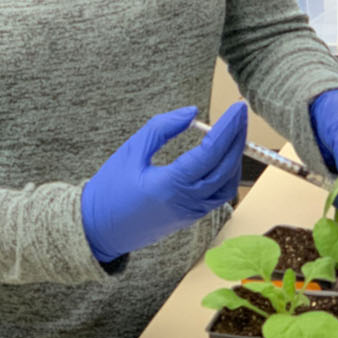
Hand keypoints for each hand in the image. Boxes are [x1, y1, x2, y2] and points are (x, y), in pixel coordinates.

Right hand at [81, 101, 247, 263]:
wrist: (96, 229)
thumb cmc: (109, 190)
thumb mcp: (131, 151)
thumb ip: (162, 129)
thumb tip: (192, 113)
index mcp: (169, 185)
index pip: (210, 153)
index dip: (228, 128)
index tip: (237, 107)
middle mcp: (185, 202)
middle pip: (225, 167)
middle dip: (237, 137)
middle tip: (240, 113)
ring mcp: (190, 213)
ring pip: (226, 184)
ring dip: (234, 157)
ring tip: (234, 132)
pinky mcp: (190, 218)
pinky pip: (217, 196)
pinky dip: (225, 173)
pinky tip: (222, 157)